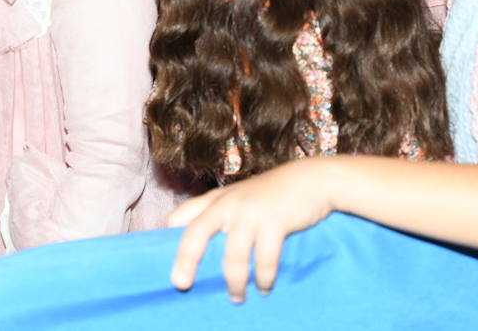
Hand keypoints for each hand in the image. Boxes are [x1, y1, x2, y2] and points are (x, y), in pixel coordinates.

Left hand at [167, 158, 336, 302]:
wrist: (310, 179)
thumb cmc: (271, 195)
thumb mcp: (239, 198)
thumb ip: (220, 214)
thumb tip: (206, 249)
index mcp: (214, 199)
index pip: (180, 216)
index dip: (169, 237)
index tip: (167, 258)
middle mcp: (227, 204)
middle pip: (197, 232)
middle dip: (187, 260)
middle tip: (181, 284)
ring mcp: (250, 212)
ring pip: (233, 254)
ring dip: (235, 281)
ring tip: (237, 298)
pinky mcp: (275, 221)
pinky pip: (265, 257)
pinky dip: (264, 277)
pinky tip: (264, 287)